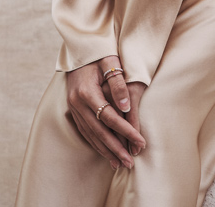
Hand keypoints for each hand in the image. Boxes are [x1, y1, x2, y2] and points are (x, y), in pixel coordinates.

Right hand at [66, 55, 146, 170]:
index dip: (125, 131)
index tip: (140, 141)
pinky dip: (96, 144)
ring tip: (119, 165)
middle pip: (99, 131)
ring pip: (91, 134)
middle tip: (130, 164)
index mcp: (86, 91)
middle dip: (116, 148)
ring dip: (106, 151)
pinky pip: (85, 131)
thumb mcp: (110, 62)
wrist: (79, 49)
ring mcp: (73, 107)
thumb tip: (125, 107)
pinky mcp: (73, 110)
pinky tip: (106, 153)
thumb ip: (118, 84)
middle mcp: (77, 102)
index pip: (109, 117)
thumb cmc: (98, 53)